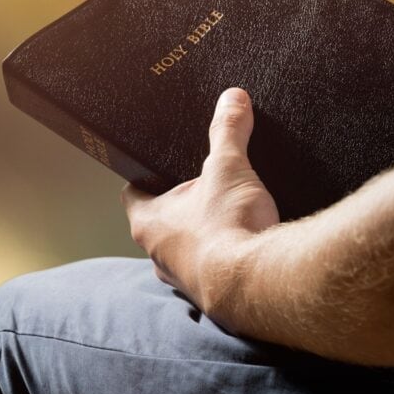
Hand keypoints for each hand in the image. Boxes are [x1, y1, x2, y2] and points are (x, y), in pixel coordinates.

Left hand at [120, 87, 279, 311]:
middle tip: (204, 188)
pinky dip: (225, 257)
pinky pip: (212, 270)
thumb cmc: (229, 228)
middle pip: (161, 223)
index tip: (157, 168)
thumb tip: (232, 98)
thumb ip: (228, 131)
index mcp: (149, 222)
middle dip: (182, 207)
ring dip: (203, 237)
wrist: (260, 283)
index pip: (133, 194)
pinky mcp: (212, 294)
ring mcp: (184, 279)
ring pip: (185, 251)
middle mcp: (158, 256)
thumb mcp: (228, 167)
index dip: (145, 178)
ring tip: (228, 217)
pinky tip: (245, 245)